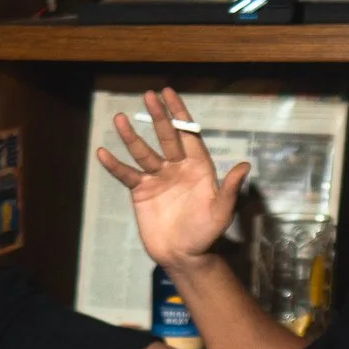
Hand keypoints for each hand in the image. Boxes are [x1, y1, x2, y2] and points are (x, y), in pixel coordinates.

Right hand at [93, 86, 249, 271]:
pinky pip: (127, 175)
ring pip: (143, 152)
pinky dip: (115, 166)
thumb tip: (245, 166)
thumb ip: (230, 188)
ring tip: (119, 118)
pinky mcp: (142, 192)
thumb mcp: (221, 212)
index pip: (188, 133)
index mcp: (198, 166)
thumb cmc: (206, 234)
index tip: (169, 92)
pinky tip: (103, 153)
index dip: (179, 113)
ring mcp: (157, 178)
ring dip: (130, 136)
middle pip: (166, 136)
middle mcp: (177, 167)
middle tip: (148, 95)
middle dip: (158, 116)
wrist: (184, 256)